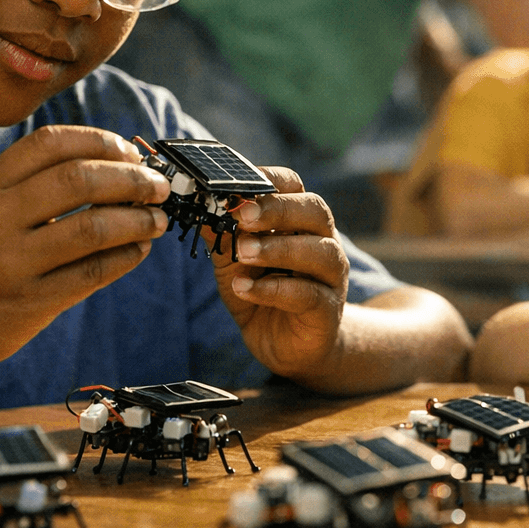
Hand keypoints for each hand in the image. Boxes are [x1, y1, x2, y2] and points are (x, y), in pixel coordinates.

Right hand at [0, 125, 169, 379]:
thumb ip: (28, 185)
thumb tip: (110, 165)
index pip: (51, 143)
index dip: (100, 140)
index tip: (129, 149)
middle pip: (80, 179)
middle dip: (131, 178)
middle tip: (158, 185)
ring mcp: (10, 263)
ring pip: (93, 228)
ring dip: (138, 220)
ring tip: (157, 219)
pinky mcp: (26, 303)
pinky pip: (91, 274)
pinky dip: (126, 258)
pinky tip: (138, 250)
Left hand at [211, 167, 348, 378]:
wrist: (286, 347)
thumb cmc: (263, 294)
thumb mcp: (234, 261)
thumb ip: (221, 235)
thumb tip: (197, 207)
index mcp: (300, 222)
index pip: (295, 187)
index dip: (271, 180)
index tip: (241, 184)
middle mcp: (323, 242)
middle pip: (314, 211)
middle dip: (278, 209)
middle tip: (243, 215)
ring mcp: (331, 277)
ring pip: (319, 251)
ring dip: (279, 248)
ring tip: (244, 253)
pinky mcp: (327, 310)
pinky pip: (308, 294)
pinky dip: (274, 290)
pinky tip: (245, 289)